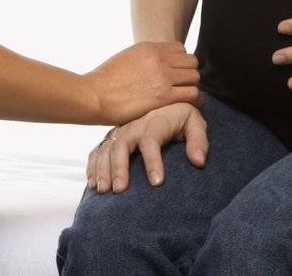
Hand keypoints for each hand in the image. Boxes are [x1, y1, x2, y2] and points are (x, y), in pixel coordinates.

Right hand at [84, 42, 202, 125]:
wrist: (94, 96)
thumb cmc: (104, 81)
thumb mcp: (125, 58)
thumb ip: (144, 59)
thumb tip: (152, 65)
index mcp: (149, 48)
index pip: (180, 49)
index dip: (180, 62)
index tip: (176, 74)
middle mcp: (159, 59)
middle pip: (191, 62)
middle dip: (188, 73)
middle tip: (181, 87)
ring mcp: (163, 77)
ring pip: (194, 77)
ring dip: (190, 87)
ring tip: (182, 97)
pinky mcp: (163, 96)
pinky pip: (192, 94)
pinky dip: (192, 100)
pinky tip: (185, 107)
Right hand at [84, 102, 207, 193]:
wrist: (166, 102)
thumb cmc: (181, 117)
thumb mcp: (195, 123)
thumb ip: (198, 141)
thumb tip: (198, 162)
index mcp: (156, 121)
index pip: (152, 140)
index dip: (153, 161)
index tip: (157, 183)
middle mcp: (135, 125)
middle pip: (122, 144)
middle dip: (119, 167)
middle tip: (120, 190)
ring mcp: (121, 131)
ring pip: (107, 148)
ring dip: (103, 169)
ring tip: (103, 190)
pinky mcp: (112, 137)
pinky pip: (97, 150)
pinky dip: (92, 165)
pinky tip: (93, 183)